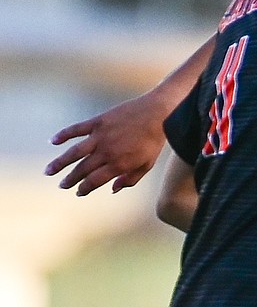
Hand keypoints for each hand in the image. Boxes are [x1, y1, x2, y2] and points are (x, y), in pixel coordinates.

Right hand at [45, 95, 168, 194]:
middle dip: (70, 179)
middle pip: (82, 169)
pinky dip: (63, 135)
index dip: (85, 188)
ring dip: (60, 163)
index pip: (95, 181)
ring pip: (74, 152)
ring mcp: (100, 136)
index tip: (79, 192)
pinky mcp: (97, 122)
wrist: (157, 114)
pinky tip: (53, 141)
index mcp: (118, 165)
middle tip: (61, 185)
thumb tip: (113, 189)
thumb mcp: (146, 165)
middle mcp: (106, 152)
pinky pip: (76, 129)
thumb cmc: (153, 142)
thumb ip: (130, 179)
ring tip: (49, 171)